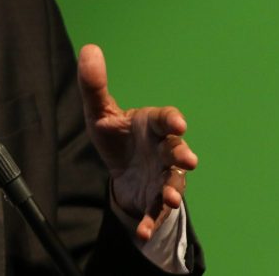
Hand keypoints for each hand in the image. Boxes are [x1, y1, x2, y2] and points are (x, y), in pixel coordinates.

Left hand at [77, 44, 197, 240]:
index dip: (173, 119)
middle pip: (177, 151)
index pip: (166, 119)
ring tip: (168, 198)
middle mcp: (163, 150)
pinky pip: (155, 212)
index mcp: (153, 125)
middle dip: (183, 154)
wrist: (120, 169)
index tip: (178, 122)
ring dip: (173, 190)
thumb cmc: (116, 134)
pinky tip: (142, 231)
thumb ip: (93, 84)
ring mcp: (162, 175)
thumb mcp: (100, 112)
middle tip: (189, 159)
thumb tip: (89, 48)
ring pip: (173, 183)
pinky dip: (151, 221)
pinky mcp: (154, 199)